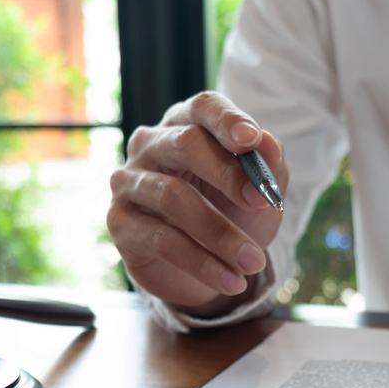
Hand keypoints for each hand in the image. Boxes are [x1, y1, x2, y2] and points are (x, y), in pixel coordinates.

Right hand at [107, 91, 288, 310]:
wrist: (206, 264)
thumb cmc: (232, 212)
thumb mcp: (260, 190)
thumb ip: (268, 164)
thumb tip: (268, 143)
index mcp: (187, 124)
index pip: (203, 107)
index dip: (227, 121)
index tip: (252, 141)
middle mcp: (151, 145)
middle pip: (186, 145)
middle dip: (229, 175)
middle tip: (263, 204)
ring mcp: (129, 182)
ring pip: (174, 198)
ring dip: (221, 234)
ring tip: (254, 262)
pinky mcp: (120, 223)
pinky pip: (161, 240)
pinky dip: (202, 263)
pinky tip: (231, 280)